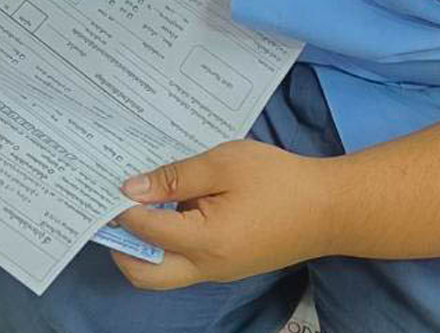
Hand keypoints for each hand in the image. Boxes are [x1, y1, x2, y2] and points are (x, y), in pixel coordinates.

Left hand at [110, 141, 337, 289]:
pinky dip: (168, 243)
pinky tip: (172, 208)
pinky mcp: (229, 266)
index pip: (143, 231)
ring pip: (163, 273)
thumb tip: (130, 189)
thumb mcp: (224, 164)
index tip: (107, 183)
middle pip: (144, 274)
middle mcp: (207, 267)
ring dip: (144, 246)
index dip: (120, 208)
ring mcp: (219, 271)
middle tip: (114, 209)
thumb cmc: (280, 180)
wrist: (331, 208)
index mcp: (205, 242)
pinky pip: (185, 263)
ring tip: (141, 204)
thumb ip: (174, 178)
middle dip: (119, 245)